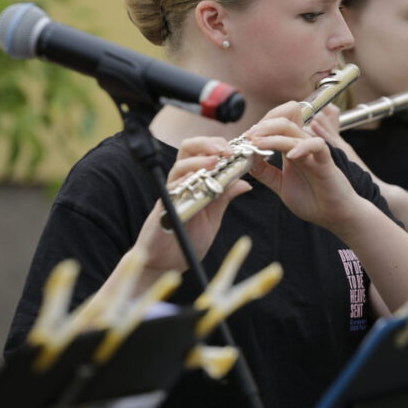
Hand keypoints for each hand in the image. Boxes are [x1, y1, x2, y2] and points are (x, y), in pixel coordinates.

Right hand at [135, 136, 249, 274]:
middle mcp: (180, 182)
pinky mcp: (161, 210)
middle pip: (188, 150)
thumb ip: (224, 197)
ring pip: (179, 167)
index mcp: (193, 180)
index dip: (220, 145)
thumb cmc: (188, 238)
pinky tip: (195, 182)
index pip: (204, 152)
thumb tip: (245, 183)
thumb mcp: (213, 216)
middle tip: (226, 150)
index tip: (239, 148)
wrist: (166, 263)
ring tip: (215, 162)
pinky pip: (169, 192)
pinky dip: (182, 184)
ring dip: (198, 162)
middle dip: (207, 144)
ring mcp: (169, 194)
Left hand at [244, 103, 361, 229]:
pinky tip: (291, 156)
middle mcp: (302, 147)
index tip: (244, 138)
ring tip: (259, 142)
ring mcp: (314, 153)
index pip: (276, 126)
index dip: (260, 127)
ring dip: (274, 136)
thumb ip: (265, 173)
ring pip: (295, 133)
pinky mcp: (326, 162)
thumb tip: (247, 160)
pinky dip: (303, 147)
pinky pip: (317, 146)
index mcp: (291, 150)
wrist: (335, 216)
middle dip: (264, 126)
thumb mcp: (280, 185)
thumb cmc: (312, 200)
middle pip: (284, 123)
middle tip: (248, 136)